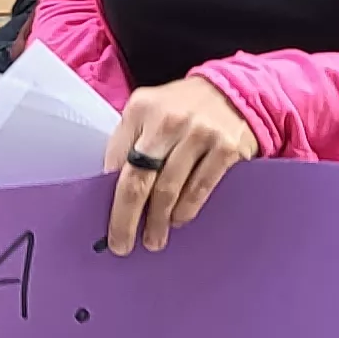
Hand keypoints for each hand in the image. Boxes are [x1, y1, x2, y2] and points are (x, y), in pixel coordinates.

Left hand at [103, 79, 260, 255]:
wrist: (235, 92)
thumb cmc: (182, 109)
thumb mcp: (150, 112)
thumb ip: (131, 141)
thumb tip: (111, 190)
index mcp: (141, 109)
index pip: (116, 161)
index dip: (108, 196)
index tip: (104, 221)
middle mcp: (168, 120)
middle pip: (137, 180)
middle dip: (126, 219)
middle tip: (121, 245)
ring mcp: (199, 133)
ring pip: (168, 190)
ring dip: (158, 222)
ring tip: (153, 239)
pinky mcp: (226, 148)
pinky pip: (199, 189)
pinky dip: (185, 211)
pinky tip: (178, 220)